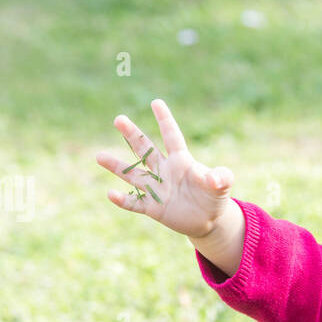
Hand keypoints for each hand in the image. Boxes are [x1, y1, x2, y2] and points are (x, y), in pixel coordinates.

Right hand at [96, 99, 234, 239]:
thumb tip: (215, 178)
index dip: (165, 120)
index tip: (156, 102)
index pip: (171, 136)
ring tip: (99, 156)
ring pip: (133, 174)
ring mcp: (157, 189)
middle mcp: (164, 171)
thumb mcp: (222, 186)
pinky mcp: (153, 208)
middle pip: (145, 149)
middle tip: (118, 119)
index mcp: (181, 160)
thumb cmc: (214, 197)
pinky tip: (111, 194)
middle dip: (133, 135)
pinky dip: (123, 200)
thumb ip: (221, 178)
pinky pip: (135, 202)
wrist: (208, 220)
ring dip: (117, 166)